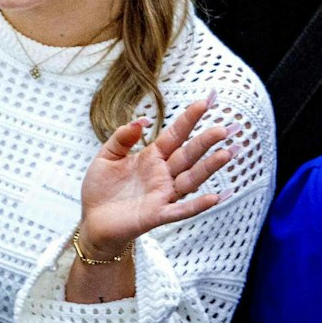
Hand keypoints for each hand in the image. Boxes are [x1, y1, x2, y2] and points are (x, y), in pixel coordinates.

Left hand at [76, 92, 230, 257]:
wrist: (93, 220)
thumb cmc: (101, 189)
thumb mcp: (106, 157)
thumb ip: (121, 138)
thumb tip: (140, 121)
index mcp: (151, 157)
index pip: (175, 135)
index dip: (189, 119)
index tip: (205, 102)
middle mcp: (162, 174)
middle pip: (188, 155)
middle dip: (206, 142)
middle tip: (226, 128)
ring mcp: (163, 194)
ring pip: (191, 179)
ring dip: (209, 168)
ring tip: (228, 154)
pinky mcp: (157, 214)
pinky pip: (181, 209)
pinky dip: (198, 204)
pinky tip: (215, 197)